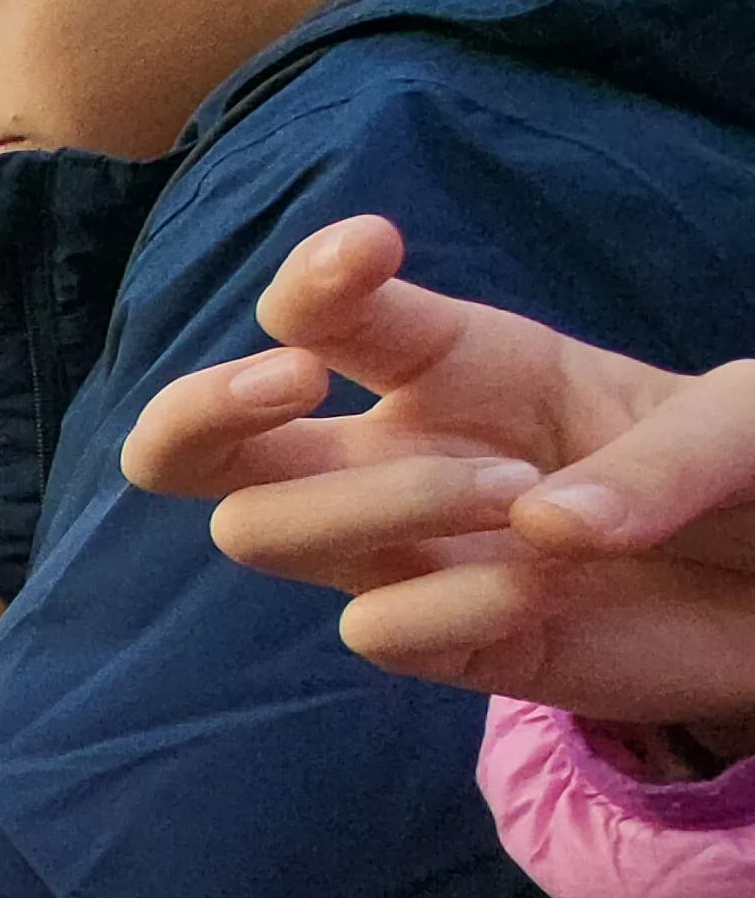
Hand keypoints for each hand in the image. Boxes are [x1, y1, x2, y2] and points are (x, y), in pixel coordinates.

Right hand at [123, 214, 754, 732]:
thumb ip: (662, 461)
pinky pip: (373, 629)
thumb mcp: (744, 428)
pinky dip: (448, 610)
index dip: (313, 279)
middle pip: (196, 445)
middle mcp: (396, 454)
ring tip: (520, 499)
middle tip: (295, 380)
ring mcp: (406, 557)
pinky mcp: (445, 649)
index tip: (371, 249)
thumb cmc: (752, 478)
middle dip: (201, 406)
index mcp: (452, 363)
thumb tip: (541, 527)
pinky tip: (542, 595)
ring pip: (261, 531)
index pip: (325, 314)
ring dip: (378, 501)